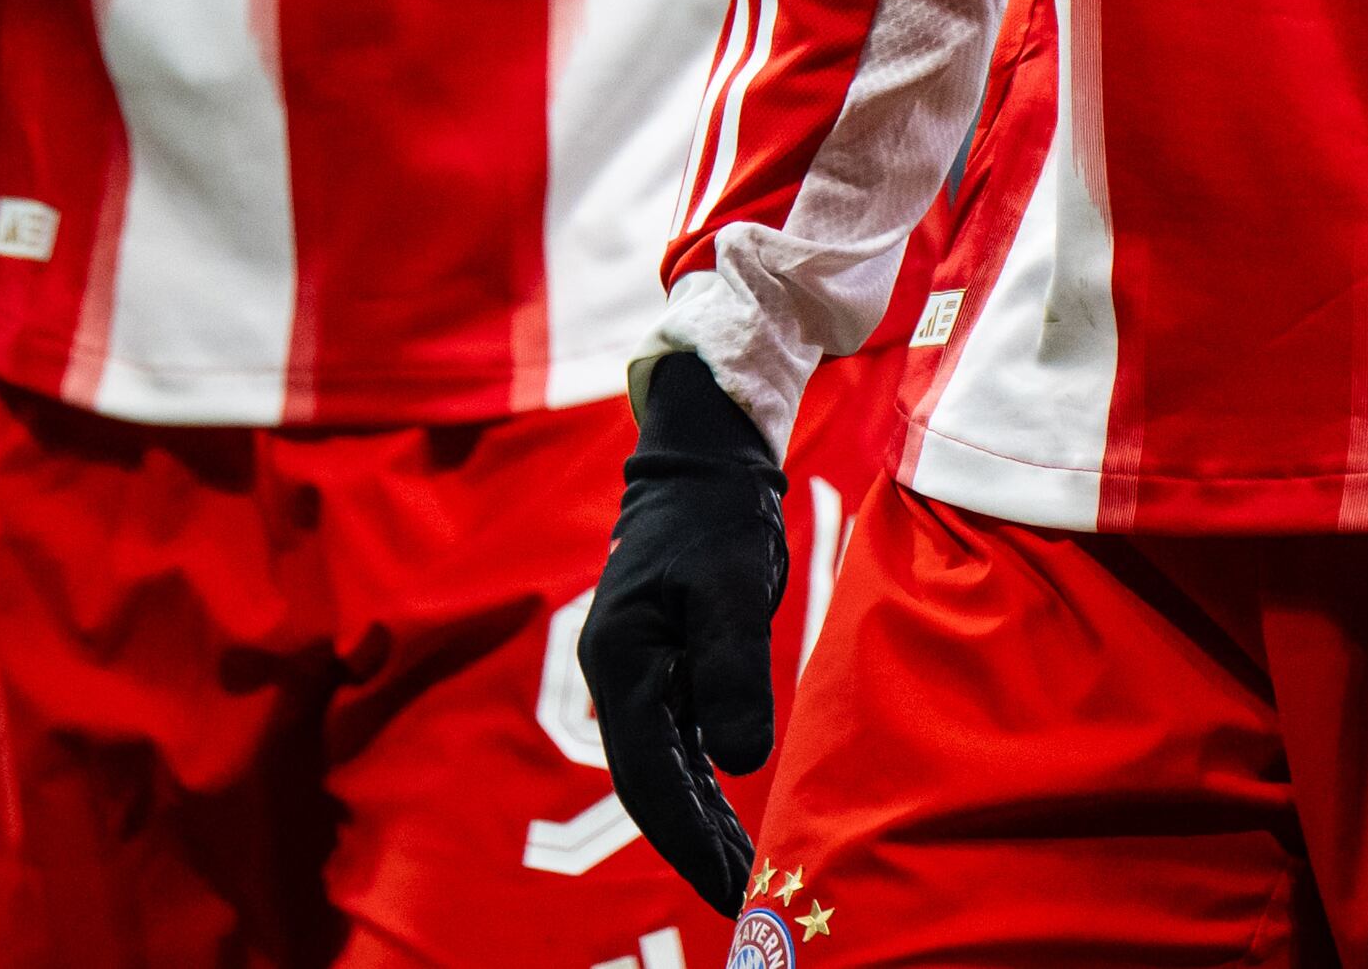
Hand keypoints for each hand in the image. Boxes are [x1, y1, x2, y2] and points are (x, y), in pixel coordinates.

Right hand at [576, 351, 785, 915]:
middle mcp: (619, 680)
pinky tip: (733, 825)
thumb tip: (737, 763)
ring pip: (666, 773)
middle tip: (747, 906)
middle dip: (695, 850)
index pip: (648, 778)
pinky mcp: (668, 670)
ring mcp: (641, 677)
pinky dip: (707, 792)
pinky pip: (682, 748)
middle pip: (652, 788)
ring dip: (704, 828)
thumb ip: (733, 672)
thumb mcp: (730, 589)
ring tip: (747, 880)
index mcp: (620, 664)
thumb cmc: (715, 518)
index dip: (686, 842)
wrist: (703, 462)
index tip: (729, 890)